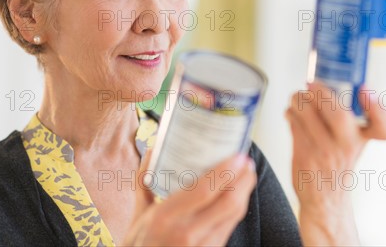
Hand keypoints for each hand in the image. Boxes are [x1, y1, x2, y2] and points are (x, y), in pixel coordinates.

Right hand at [123, 149, 256, 245]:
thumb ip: (145, 182)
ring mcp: (202, 246)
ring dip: (244, 193)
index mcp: (165, 217)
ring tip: (246, 175)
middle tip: (247, 162)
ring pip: (234, 216)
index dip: (225, 171)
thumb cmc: (140, 243)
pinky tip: (238, 196)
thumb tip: (153, 149)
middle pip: (228, 203)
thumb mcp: (138, 214)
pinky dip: (237, 208)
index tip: (237, 156)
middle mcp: (186, 233)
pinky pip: (230, 226)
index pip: (203, 190)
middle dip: (243, 179)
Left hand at [284, 81, 385, 244]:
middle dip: (321, 92)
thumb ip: (348, 117)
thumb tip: (325, 82)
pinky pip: (294, 122)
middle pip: (339, 114)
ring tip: (298, 97)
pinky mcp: (304, 154)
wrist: (325, 199)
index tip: (366, 89)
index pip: (384, 128)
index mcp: (364, 140)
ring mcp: (325, 151)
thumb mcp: (354, 142)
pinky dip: (290, 112)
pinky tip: (292, 112)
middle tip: (312, 84)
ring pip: (308, 112)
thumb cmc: (338, 163)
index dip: (378, 108)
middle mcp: (347, 146)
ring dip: (299, 98)